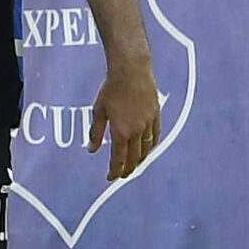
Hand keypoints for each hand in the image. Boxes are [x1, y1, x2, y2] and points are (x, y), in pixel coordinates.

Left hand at [89, 53, 161, 182]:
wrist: (131, 71)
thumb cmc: (111, 89)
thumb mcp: (98, 110)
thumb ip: (95, 132)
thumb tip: (92, 149)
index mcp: (121, 131)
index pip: (118, 159)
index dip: (114, 171)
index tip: (110, 178)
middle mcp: (137, 131)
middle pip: (134, 157)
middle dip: (128, 169)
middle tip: (123, 175)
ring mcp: (149, 123)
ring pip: (147, 149)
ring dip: (140, 159)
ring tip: (134, 165)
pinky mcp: (156, 115)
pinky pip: (155, 136)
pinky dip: (151, 146)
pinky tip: (148, 148)